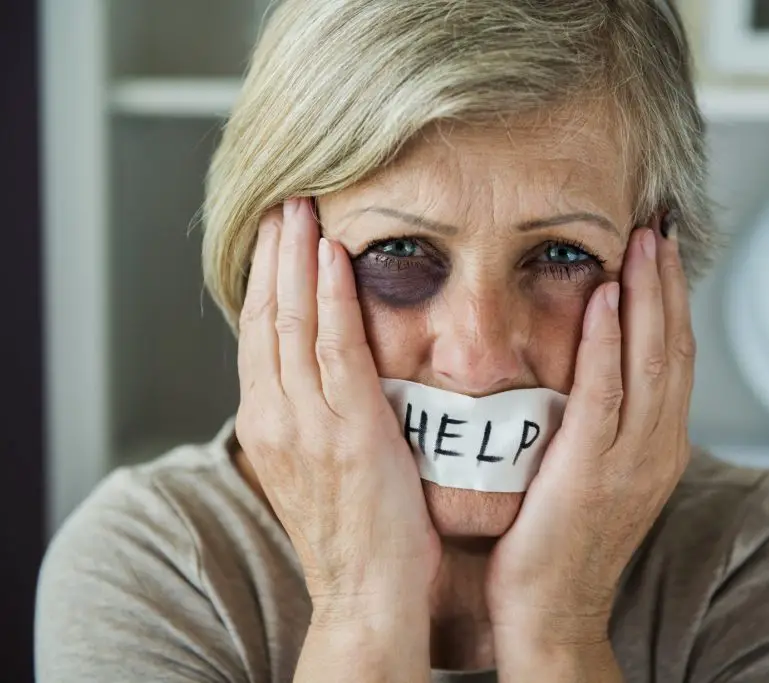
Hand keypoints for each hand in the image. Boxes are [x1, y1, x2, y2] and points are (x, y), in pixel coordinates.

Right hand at [235, 197, 440, 622]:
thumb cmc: (358, 532)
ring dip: (297, 259)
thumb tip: (338, 370)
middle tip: (285, 202)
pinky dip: (330, 298)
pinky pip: (335, 348)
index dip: (267, 279)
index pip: (260, 334)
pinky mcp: (347, 430)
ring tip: (304, 209)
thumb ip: (320, 414)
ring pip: (293, 321)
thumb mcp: (323, 463)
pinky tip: (334, 257)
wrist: (367, 593)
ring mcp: (306, 423)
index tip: (278, 236)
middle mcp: (275, 417)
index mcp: (269, 424)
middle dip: (275, 255)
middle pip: (267, 316)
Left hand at [485, 223, 693, 644]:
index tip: (660, 254)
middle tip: (656, 228)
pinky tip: (604, 298)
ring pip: (651, 361)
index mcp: (659, 447)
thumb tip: (588, 378)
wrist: (553, 613)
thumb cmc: (562, 543)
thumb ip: (602, 425)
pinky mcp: (592, 472)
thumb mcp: (595, 475)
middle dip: (666, 284)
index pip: (674, 358)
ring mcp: (632, 461)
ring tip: (641, 243)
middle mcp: (658, 448)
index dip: (671, 302)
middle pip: (673, 348)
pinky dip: (608, 341)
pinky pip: (606, 394)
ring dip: (647, 297)